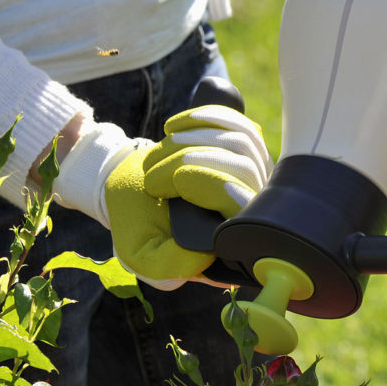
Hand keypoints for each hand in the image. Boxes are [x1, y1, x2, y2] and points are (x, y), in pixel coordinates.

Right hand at [102, 104, 271, 289]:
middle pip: (245, 170)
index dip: (217, 187)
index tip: (177, 178)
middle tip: (152, 176)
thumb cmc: (136, 223)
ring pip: (240, 143)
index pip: (249, 210)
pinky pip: (238, 123)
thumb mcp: (139, 253)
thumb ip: (168, 266)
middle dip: (190, 163)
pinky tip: (173, 129)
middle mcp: (253, 209)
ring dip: (188, 143)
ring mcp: (255, 175)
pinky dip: (201, 119)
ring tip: (156, 160)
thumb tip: (207, 255)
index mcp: (232, 242)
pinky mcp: (248, 147)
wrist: (131, 186)